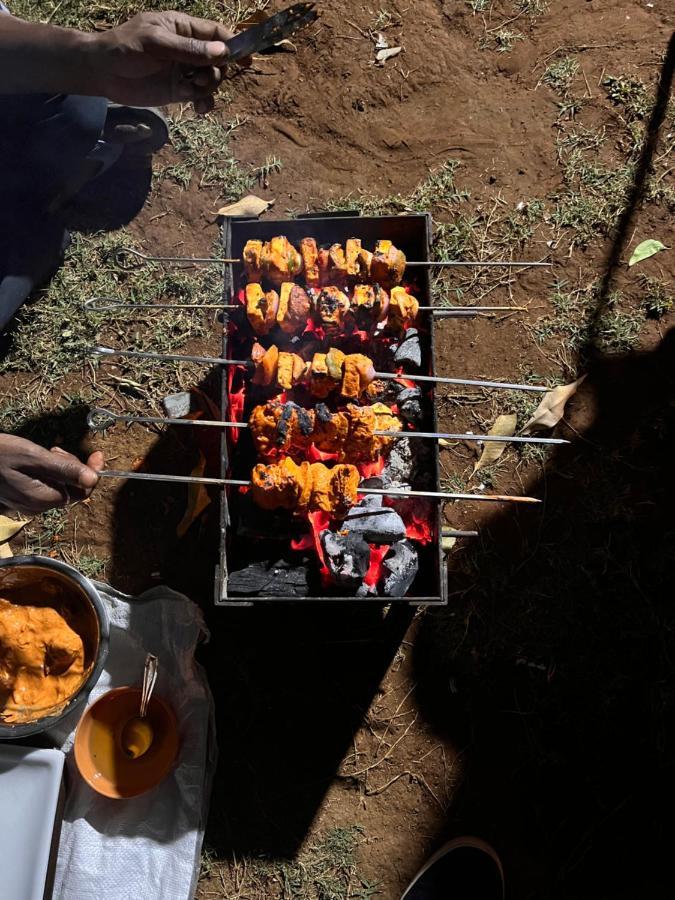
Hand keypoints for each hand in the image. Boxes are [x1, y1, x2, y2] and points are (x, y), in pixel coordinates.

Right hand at [0, 434, 103, 513]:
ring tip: (44, 454)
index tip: (97, 454)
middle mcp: (38, 506)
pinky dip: (47, 473)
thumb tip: (94, 478)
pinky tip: (35, 461)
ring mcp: (29, 504)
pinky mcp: (22, 498)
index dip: (92, 472)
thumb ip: (64, 469)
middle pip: (71, 489)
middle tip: (54, 451)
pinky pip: (45, 486)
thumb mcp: (34, 457)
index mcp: (43, 498)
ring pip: (58, 486)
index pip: (82, 491)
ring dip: (59, 469)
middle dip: (71, 468)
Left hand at [88, 12, 235, 112]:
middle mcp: (188, 49)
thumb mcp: (157, 44)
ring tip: (192, 91)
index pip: (216, 33)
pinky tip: (199, 109)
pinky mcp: (178, 90)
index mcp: (183, 28)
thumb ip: (190, 50)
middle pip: (218, 60)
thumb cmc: (125, 48)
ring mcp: (184, 70)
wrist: (103, 73)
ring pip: (212, 80)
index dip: (233, 44)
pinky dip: (204, 103)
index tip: (246, 59)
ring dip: (209, 88)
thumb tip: (223, 52)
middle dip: (217, 71)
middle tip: (202, 78)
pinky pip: (201, 97)